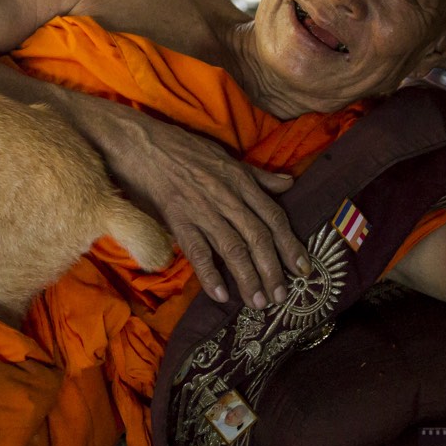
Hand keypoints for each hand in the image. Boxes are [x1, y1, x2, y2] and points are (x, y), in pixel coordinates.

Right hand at [75, 96, 310, 307]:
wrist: (142, 143)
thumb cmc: (183, 148)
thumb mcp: (226, 156)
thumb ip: (258, 175)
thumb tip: (290, 183)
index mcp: (240, 181)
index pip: (273, 217)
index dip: (290, 244)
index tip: (304, 268)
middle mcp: (226, 197)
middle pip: (258, 237)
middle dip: (273, 269)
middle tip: (282, 296)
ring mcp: (202, 210)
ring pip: (233, 248)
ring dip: (248, 277)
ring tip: (258, 302)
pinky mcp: (178, 219)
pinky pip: (197, 251)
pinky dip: (209, 274)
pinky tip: (221, 295)